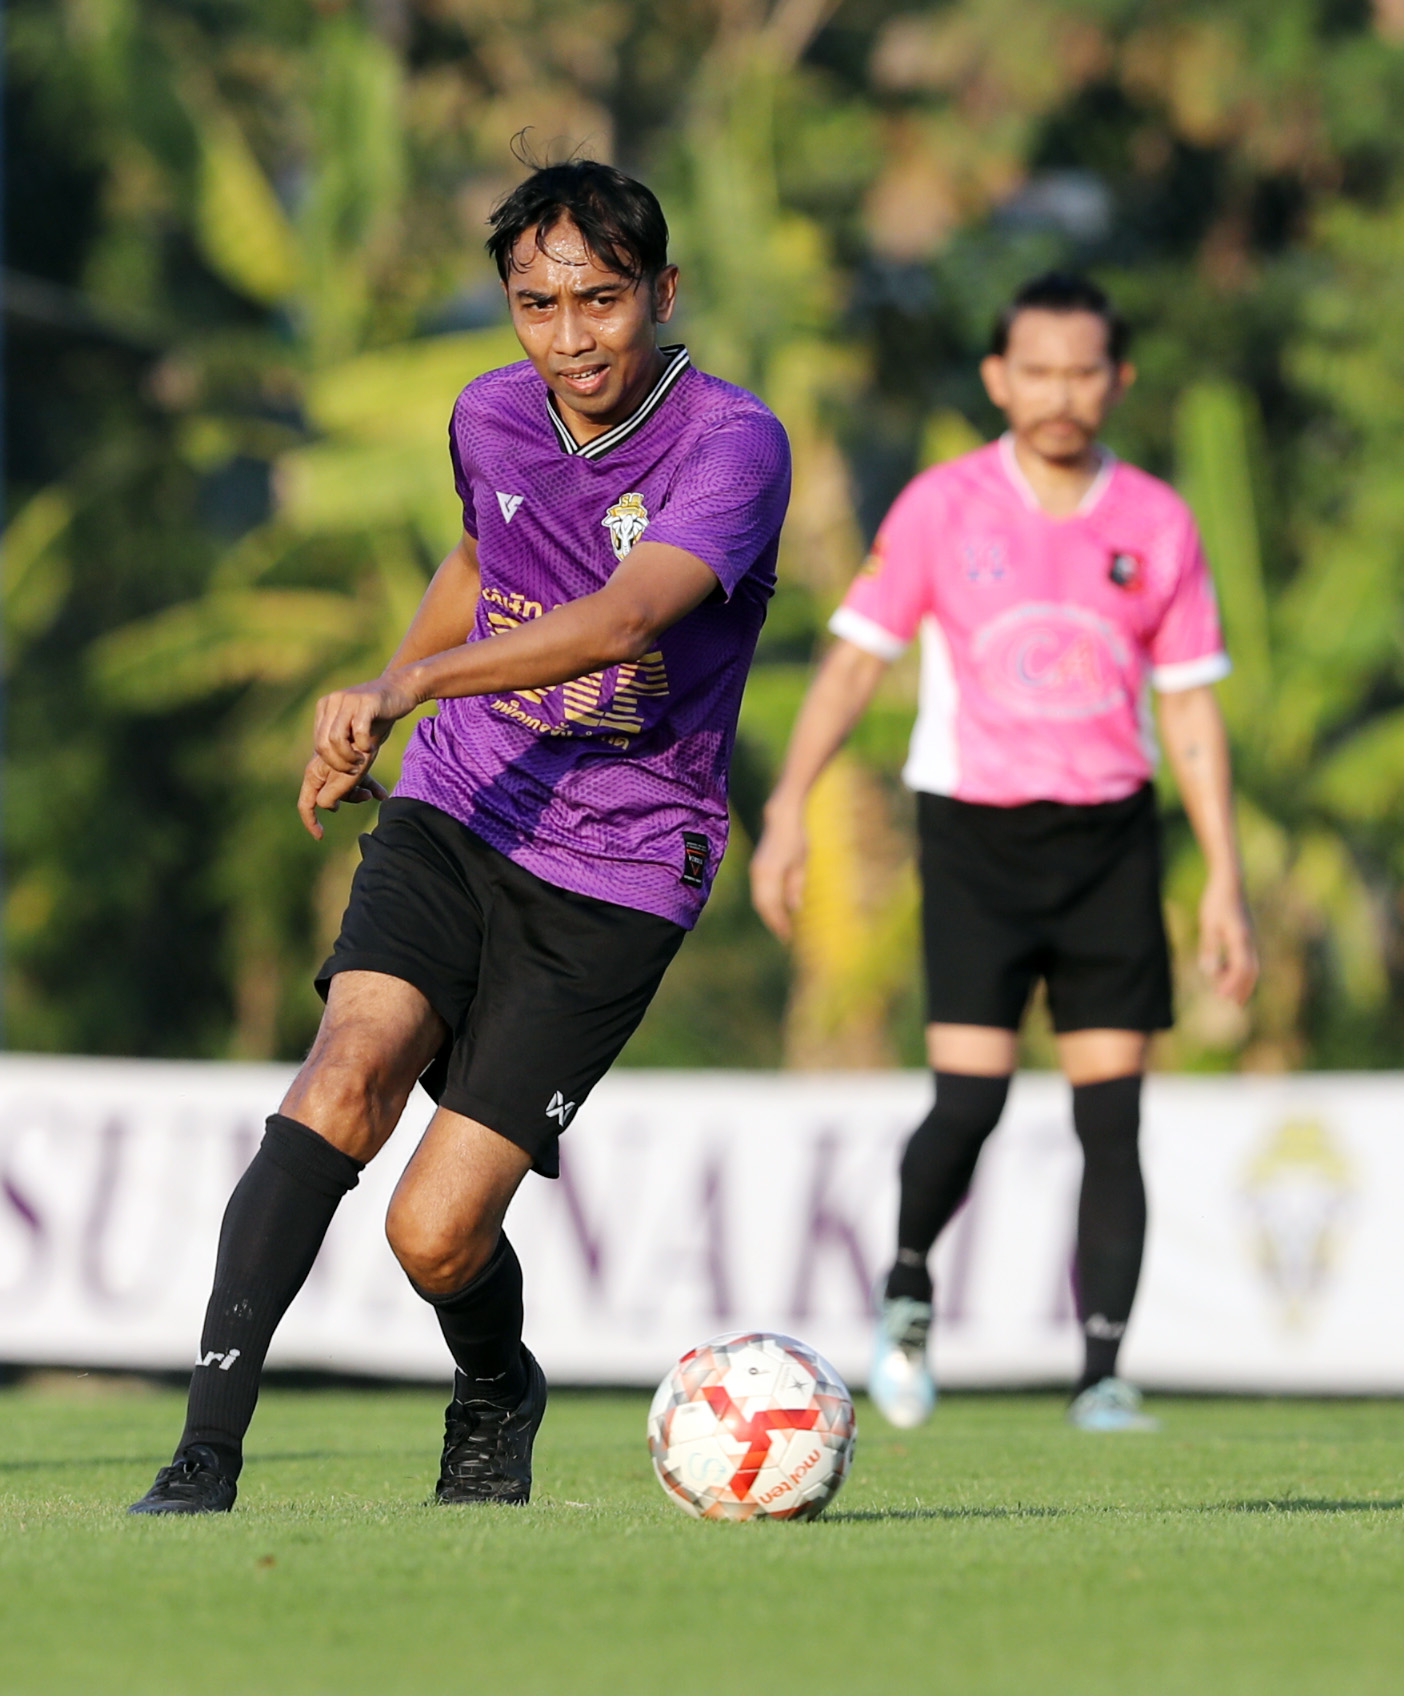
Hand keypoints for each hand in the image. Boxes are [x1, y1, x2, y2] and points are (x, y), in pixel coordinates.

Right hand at [297, 754, 388, 840]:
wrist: (374, 717)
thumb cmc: (360, 747)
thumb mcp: (348, 774)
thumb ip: (334, 793)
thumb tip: (327, 806)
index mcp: (316, 772)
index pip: (306, 804)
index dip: (310, 822)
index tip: (321, 836)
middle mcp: (323, 768)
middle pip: (329, 796)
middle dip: (348, 800)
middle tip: (367, 796)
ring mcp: (336, 763)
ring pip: (344, 787)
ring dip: (361, 792)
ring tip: (377, 793)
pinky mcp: (350, 758)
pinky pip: (356, 778)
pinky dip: (368, 786)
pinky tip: (383, 794)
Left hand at [313, 671, 420, 779]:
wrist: (401, 689)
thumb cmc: (378, 715)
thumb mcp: (354, 729)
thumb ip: (340, 742)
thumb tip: (329, 770)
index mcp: (325, 707)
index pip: (318, 743)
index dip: (332, 762)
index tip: (349, 768)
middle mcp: (333, 701)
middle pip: (323, 743)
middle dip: (338, 763)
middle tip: (354, 769)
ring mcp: (348, 699)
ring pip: (336, 739)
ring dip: (349, 757)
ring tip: (362, 760)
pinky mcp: (366, 701)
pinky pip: (358, 731)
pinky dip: (364, 745)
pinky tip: (372, 747)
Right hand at [749, 803, 808, 941]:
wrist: (781, 818)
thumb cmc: (796, 839)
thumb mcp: (800, 863)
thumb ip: (795, 886)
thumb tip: (793, 908)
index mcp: (769, 874)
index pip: (772, 905)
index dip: (778, 922)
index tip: (787, 936)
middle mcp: (758, 874)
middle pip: (762, 905)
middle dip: (773, 922)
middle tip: (785, 936)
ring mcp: (755, 871)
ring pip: (759, 900)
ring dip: (769, 915)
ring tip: (781, 927)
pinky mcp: (757, 869)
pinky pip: (759, 892)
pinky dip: (766, 904)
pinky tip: (776, 911)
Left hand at [1198, 875, 1257, 1004]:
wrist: (1230, 881)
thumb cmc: (1216, 901)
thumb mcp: (1208, 925)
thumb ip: (1210, 948)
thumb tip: (1209, 971)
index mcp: (1240, 939)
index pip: (1240, 970)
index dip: (1231, 985)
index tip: (1220, 997)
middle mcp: (1249, 940)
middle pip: (1251, 971)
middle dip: (1243, 988)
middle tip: (1235, 1004)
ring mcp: (1250, 936)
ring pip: (1252, 964)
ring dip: (1243, 980)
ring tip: (1231, 993)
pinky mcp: (1246, 933)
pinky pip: (1248, 956)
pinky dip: (1241, 968)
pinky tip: (1227, 970)